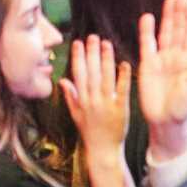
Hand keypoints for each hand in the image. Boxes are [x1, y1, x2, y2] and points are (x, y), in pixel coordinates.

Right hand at [59, 35, 131, 153]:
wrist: (103, 150)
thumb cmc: (90, 132)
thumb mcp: (76, 115)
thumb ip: (70, 96)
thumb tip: (62, 80)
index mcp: (81, 100)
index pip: (78, 74)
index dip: (78, 57)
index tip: (78, 42)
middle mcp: (92, 100)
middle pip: (91, 73)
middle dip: (91, 53)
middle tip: (93, 37)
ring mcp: (106, 104)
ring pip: (105, 78)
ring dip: (106, 60)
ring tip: (107, 44)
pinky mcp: (120, 109)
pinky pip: (121, 90)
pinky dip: (123, 77)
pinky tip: (124, 64)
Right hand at [139, 0, 186, 160]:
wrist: (165, 121)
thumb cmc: (183, 107)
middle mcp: (179, 55)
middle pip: (181, 28)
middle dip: (183, 11)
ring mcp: (164, 58)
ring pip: (167, 32)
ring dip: (169, 16)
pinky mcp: (148, 64)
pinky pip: (148, 44)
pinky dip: (147, 31)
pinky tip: (147, 17)